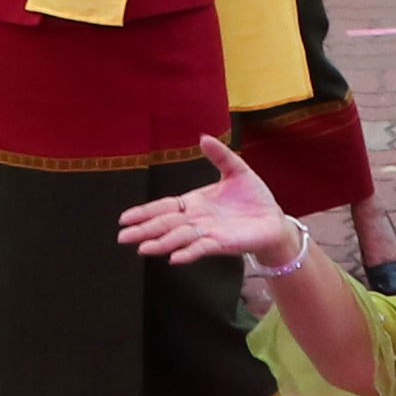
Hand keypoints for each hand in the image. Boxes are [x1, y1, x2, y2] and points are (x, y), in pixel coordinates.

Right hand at [110, 135, 302, 273]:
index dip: (145, 212)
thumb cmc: (253, 197)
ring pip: (179, 238)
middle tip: (122, 237)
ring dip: (162, 243)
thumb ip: (220, 155)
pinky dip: (188, 252)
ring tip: (143, 249)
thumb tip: (203, 137)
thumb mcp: (237, 170)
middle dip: (144, 230)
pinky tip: (174, 258)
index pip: (164, 207)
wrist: (273, 220)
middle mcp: (196, 220)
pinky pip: (202, 249)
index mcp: (194, 203)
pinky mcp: (222, 244)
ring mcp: (207, 233)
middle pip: (165, 224)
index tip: (125, 218)